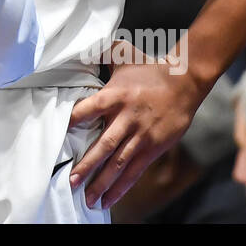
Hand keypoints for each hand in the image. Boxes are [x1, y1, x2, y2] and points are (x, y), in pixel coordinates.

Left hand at [66, 40, 205, 209]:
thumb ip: (100, 51)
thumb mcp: (123, 54)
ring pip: (119, 163)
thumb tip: (78, 46)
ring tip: (87, 198)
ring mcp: (141, 135)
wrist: (185, 82)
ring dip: (103, 182)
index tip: (60, 132)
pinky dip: (121, 186)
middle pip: (105, 144)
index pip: (89, 109)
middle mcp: (127, 117)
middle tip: (72, 180)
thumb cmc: (149, 69)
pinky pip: (135, 170)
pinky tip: (109, 199)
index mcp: (115, 95)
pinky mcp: (153, 147)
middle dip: (88, 165)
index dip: (74, 120)